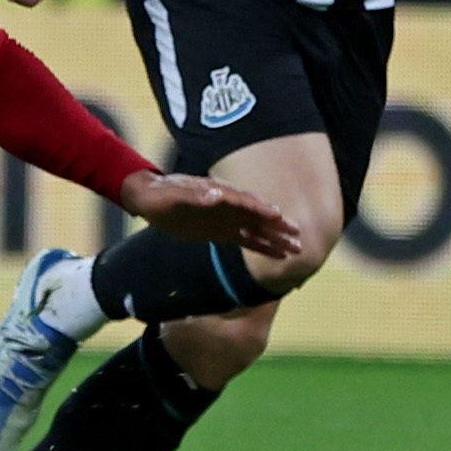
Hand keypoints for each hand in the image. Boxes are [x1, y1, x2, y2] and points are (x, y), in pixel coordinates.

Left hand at [119, 171, 302, 260]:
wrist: (152, 199)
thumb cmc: (162, 195)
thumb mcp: (174, 195)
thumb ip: (194, 196)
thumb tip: (216, 194)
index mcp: (219, 195)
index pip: (244, 202)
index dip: (260, 209)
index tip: (277, 215)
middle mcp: (229, 207)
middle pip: (258, 216)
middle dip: (277, 225)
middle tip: (298, 234)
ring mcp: (228, 220)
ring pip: (258, 230)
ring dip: (277, 238)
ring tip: (297, 248)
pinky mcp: (224, 233)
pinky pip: (248, 241)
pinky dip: (264, 248)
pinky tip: (279, 255)